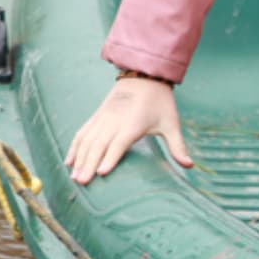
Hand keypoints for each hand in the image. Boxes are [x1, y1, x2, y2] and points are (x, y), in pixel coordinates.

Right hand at [64, 77, 192, 183]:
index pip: (119, 143)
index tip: (102, 173)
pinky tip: (68, 161)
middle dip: (89, 164)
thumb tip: (190, 167)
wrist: (144, 75)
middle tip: (82, 182)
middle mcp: (114, 121)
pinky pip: (82, 132)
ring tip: (74, 177)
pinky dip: (74, 146)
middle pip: (99, 145)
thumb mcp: (171, 123)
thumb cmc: (159, 102)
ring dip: (79, 158)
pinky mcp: (97, 116)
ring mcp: (103, 118)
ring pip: (87, 140)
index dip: (111, 158)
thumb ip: (178, 146)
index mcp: (133, 124)